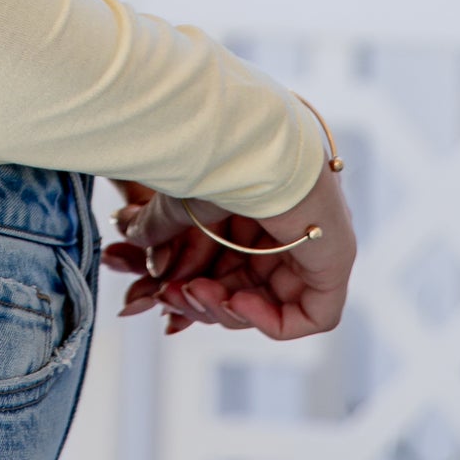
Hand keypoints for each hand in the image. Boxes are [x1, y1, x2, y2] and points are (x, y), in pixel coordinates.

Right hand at [102, 164, 354, 339]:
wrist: (253, 140)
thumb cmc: (218, 155)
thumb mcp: (180, 199)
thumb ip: (159, 227)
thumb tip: (126, 239)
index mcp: (254, 205)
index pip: (223, 261)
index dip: (189, 284)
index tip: (155, 293)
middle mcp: (285, 227)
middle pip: (240, 286)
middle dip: (201, 298)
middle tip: (168, 297)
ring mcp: (311, 247)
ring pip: (267, 304)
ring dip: (223, 307)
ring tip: (192, 292)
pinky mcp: (333, 266)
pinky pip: (306, 317)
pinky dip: (267, 320)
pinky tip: (234, 300)